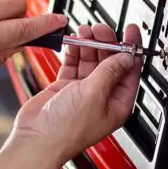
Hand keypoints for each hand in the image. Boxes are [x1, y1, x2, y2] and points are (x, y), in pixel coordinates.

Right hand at [12, 23, 142, 168]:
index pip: (130, 70)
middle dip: (107, 43)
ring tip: (85, 31)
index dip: (131, 49)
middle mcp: (102, 97)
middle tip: (100, 29)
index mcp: (118, 104)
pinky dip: (74, 52)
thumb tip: (126, 56)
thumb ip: (110, 71)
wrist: (36, 139)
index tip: (131, 31)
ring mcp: (83, 92)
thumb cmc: (66, 130)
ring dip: (89, 45)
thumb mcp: (95, 94)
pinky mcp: (65, 88)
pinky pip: (74, 64)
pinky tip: (73, 42)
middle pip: (110, 62)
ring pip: (91, 61)